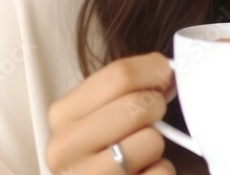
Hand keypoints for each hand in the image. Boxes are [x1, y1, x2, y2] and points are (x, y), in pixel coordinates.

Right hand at [46, 52, 175, 173]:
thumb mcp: (104, 112)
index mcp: (64, 113)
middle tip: (148, 122)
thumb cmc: (105, 150)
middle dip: (156, 108)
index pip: (121, 74)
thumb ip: (127, 86)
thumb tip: (166, 67)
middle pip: (138, 104)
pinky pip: (161, 172)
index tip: (164, 78)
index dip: (154, 72)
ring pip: (151, 140)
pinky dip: (161, 171)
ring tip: (139, 156)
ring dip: (156, 147)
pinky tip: (141, 174)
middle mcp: (64, 147)